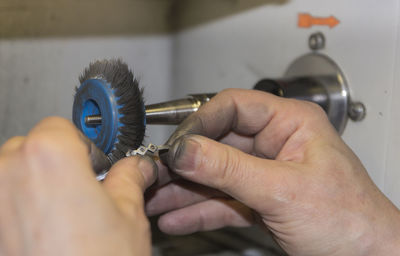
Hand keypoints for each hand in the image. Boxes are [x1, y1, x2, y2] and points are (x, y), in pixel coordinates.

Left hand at [0, 117, 156, 255]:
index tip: (96, 166)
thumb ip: (131, 178)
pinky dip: (18, 209)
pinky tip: (45, 233)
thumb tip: (138, 167)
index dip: (84, 147)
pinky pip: (2, 203)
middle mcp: (7, 173)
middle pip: (33, 147)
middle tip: (84, 192)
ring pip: (12, 175)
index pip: (62, 126)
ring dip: (36, 186)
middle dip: (59, 164)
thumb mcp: (129, 213)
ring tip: (65, 218)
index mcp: (48, 156)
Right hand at [146, 89, 399, 255]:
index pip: (234, 107)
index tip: (176, 144)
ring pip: (216, 176)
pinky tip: (177, 219)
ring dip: (185, 190)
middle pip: (218, 144)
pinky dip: (199, 211)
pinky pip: (222, 201)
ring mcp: (264, 174)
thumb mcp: (284, 190)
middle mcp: (274, 144)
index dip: (201, 123)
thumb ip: (230, 170)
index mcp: (290, 124)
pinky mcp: (259, 201)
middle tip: (156, 173)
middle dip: (185, 163)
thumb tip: (186, 150)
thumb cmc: (351, 220)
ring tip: (156, 200)